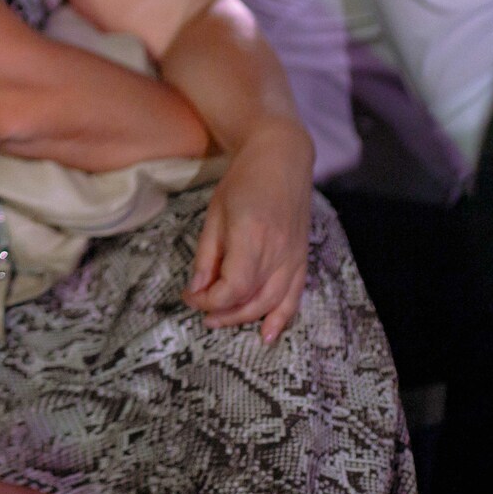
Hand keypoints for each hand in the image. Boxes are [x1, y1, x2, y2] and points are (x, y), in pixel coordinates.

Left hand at [183, 126, 312, 343]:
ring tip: (221, 321)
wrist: (282, 158)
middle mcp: (278, 251)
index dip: (208, 300)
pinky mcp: (302, 259)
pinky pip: (295, 296)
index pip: (232, 287)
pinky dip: (282, 318)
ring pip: (272, 303)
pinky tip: (267, 335)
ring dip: (245, 318)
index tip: (190, 295)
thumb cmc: (243, 181)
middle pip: (251, 300)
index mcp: (252, 236)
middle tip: (201, 312)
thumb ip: (207, 255)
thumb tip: (197, 289)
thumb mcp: (214, 213)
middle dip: (223, 313)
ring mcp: (294, 257)